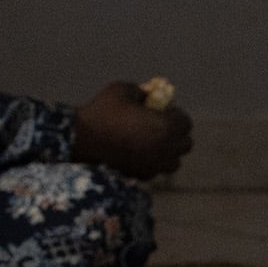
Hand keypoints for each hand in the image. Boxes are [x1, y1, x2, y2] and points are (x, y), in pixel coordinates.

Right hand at [76, 81, 192, 179]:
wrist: (82, 139)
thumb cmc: (103, 111)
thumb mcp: (123, 90)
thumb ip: (142, 91)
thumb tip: (150, 95)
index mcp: (166, 127)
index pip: (186, 122)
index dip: (177, 114)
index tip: (165, 110)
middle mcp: (165, 149)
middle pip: (186, 145)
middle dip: (177, 134)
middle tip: (162, 126)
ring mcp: (154, 166)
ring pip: (174, 163)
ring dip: (169, 153)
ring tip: (153, 143)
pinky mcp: (141, 176)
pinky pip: (156, 171)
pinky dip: (152, 163)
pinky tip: (139, 153)